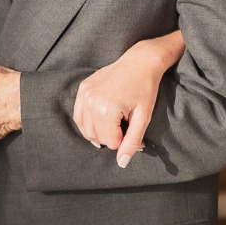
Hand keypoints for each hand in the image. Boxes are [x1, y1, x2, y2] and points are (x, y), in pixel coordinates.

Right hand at [74, 31, 183, 167]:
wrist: (140, 61)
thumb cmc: (145, 88)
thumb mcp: (143, 117)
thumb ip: (132, 141)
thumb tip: (122, 163)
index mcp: (107, 109)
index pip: (110, 142)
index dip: (125, 140)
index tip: (134, 128)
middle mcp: (92, 101)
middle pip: (97, 137)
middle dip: (112, 136)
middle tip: (126, 124)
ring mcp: (85, 94)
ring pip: (86, 130)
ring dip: (100, 131)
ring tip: (115, 121)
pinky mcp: (83, 89)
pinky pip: (80, 116)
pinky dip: (89, 123)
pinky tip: (102, 119)